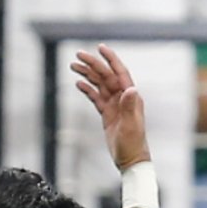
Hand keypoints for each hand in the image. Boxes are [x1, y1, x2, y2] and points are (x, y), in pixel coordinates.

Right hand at [71, 44, 150, 170]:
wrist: (130, 160)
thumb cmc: (133, 144)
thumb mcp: (131, 125)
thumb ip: (130, 107)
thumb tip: (131, 88)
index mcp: (131, 97)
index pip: (119, 73)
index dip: (110, 59)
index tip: (100, 47)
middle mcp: (123, 98)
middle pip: (106, 76)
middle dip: (93, 64)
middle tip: (78, 55)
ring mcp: (115, 105)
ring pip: (100, 85)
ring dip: (88, 75)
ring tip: (73, 66)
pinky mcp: (108, 114)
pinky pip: (96, 98)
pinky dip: (88, 90)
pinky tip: (78, 84)